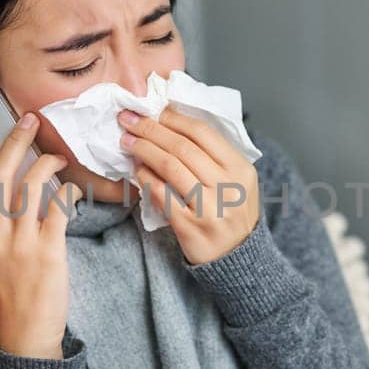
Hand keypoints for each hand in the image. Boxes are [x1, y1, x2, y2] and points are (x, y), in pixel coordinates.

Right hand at [0, 113, 83, 358]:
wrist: (26, 336)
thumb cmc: (10, 297)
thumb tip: (6, 190)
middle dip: (14, 141)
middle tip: (29, 122)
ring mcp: (19, 245)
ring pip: (29, 185)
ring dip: (47, 162)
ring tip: (58, 158)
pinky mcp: (48, 252)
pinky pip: (58, 207)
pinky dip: (68, 192)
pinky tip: (74, 190)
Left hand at [119, 108, 259, 264]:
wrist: (239, 258)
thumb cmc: (232, 212)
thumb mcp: (236, 180)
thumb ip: (213, 155)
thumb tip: (172, 123)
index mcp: (241, 168)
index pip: (203, 132)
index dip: (173, 117)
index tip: (153, 110)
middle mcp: (228, 186)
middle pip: (183, 147)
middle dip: (151, 129)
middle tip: (129, 121)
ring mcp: (210, 207)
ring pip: (171, 167)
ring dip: (144, 150)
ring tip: (128, 142)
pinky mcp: (191, 227)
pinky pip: (162, 195)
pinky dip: (146, 179)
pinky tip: (137, 170)